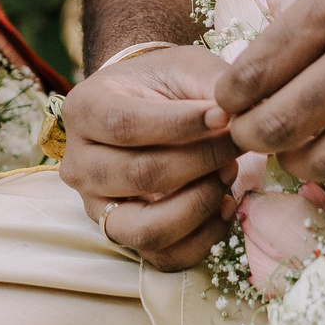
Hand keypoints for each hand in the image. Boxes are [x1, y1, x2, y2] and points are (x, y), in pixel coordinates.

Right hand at [60, 43, 239, 270]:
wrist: (148, 106)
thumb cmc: (166, 85)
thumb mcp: (186, 68)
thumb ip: (213, 84)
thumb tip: (245, 114)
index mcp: (83, 110)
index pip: (125, 125)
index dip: (181, 125)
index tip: (226, 116)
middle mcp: (79, 164)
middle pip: (138, 175)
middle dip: (200, 161)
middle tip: (237, 142)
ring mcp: (97, 206)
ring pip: (146, 229)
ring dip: (199, 203)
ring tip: (228, 172)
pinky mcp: (124, 235)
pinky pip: (165, 257)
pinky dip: (204, 236)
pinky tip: (226, 201)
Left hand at [213, 0, 324, 189]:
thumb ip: (311, 19)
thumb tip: (259, 70)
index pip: (252, 71)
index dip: (228, 99)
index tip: (226, 103)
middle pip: (279, 123)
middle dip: (249, 139)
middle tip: (247, 136)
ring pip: (324, 159)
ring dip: (295, 164)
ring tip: (291, 152)